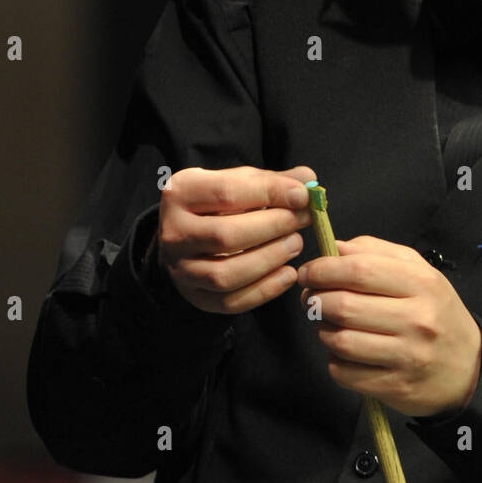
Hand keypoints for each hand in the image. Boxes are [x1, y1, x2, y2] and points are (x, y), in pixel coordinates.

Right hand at [156, 165, 315, 314]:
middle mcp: (173, 233)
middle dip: (273, 228)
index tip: (302, 195)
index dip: (270, 193)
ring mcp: (181, 269)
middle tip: (303, 220)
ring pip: (226, 274)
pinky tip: (288, 273)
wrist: (188, 234)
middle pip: (226, 236)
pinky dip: (265, 290)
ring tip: (296, 244)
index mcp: (180, 194)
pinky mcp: (195, 296)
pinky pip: (231, 302)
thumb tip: (308, 180)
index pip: (228, 193)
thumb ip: (273, 180)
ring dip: (269, 259)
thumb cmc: (220, 203)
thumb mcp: (239, 181)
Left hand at [297, 236, 481, 418]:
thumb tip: (336, 247)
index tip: (309, 272)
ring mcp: (407, 356)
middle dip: (317, 300)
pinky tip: (345, 352)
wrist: (470, 368)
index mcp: (422, 284)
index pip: (359, 270)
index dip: (324, 269)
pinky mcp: (396, 387)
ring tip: (330, 325)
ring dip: (324, 331)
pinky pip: (345, 373)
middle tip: (312, 299)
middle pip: (345, 305)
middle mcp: (417, 319)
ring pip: (341, 341)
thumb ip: (377, 253)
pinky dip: (335, 361)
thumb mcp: (420, 273)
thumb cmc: (437, 313)